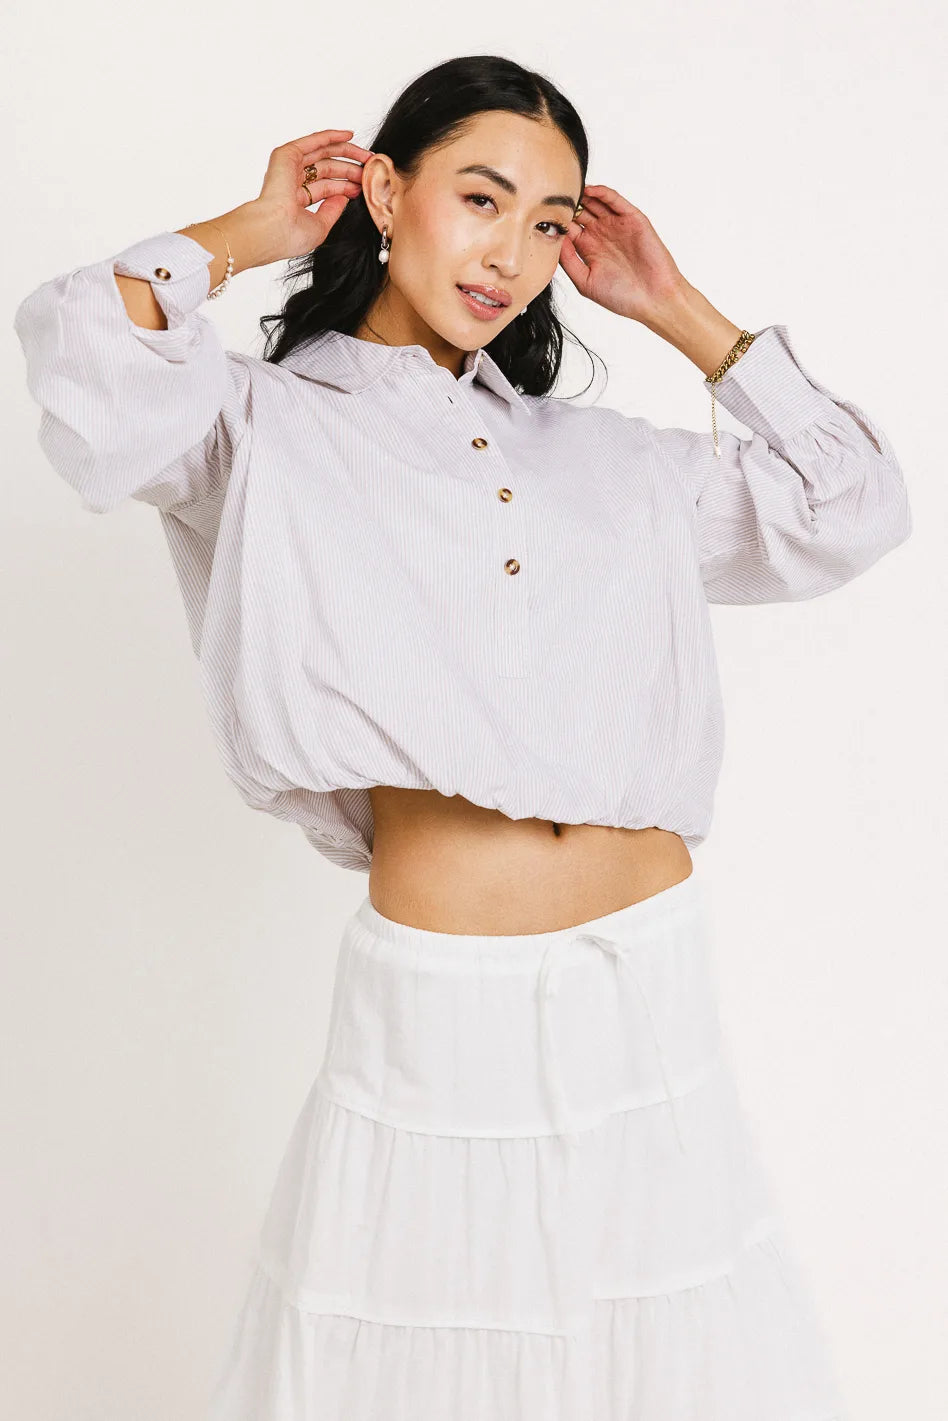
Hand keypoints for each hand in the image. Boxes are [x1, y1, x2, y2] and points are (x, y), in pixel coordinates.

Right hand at [253, 128, 373, 261]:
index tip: (364, 186)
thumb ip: (333, 210)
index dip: (347, 186)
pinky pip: (314, 141)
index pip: (327, 188)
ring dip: (346, 152)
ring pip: (323, 154)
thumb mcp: (320, 226)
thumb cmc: (290, 235)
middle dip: (350, 169)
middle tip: (370, 169)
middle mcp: (293, 182)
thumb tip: (344, 196)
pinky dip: (331, 136)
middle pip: (328, 170)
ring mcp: (289, 167)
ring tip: (367, 155)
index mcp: (297, 200)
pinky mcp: (287, 155)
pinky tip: (349, 135)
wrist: (272, 229)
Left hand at [559, 185, 688, 323]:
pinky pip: (615, 201)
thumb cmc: (622, 296)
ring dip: (582, 195)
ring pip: (595, 203)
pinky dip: (602, 193)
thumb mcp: (585, 282)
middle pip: (579, 212)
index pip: (568, 228)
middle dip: (567, 205)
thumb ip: (569, 261)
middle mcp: (601, 235)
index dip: (557, 221)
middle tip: (552, 197)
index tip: (541, 216)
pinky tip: (589, 191)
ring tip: (568, 188)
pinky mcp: (632, 219)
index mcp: (588, 249)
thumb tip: (554, 240)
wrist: (653, 298)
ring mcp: (616, 225)